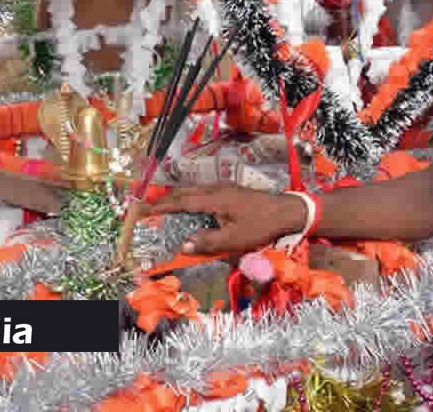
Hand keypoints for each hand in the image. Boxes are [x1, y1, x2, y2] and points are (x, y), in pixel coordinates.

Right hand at [149, 184, 305, 255]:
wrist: (286, 211)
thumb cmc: (261, 226)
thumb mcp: (235, 240)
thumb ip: (208, 243)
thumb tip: (184, 245)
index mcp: (215, 199)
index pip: (182, 201)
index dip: (162, 206)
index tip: (145, 211)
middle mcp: (217, 189)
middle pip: (185, 192)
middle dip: (165, 200)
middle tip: (149, 208)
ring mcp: (224, 188)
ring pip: (194, 190)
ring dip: (177, 198)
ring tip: (164, 207)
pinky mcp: (230, 191)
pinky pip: (202, 191)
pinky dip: (189, 197)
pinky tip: (189, 206)